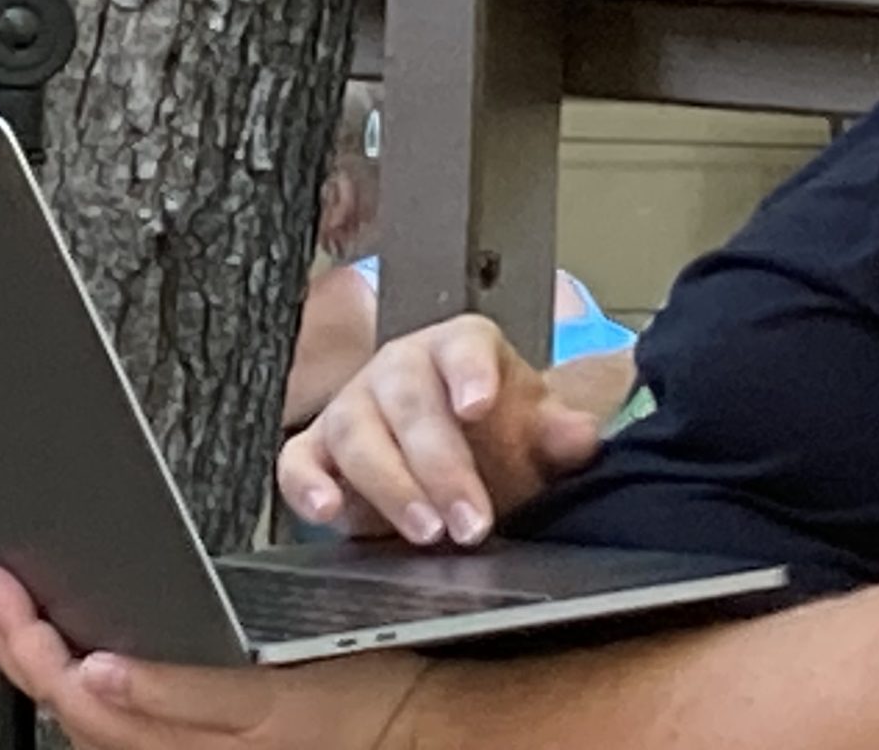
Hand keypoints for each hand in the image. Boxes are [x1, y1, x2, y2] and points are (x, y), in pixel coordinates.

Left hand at [0, 564, 422, 749]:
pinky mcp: (198, 736)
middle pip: (66, 704)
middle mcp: (170, 749)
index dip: (29, 642)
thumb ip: (184, 690)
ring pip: (83, 713)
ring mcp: (181, 746)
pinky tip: (73, 653)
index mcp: (180, 737)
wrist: (411, 724)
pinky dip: (78, 679)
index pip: (77, 691)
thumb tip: (101, 670)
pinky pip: (116, 716)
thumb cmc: (356, 698)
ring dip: (33, 662)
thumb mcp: (277, 691)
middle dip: (10, 647)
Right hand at [278, 316, 603, 545]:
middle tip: (471, 522)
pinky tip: (326, 511)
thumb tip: (581, 437)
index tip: (480, 405)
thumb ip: (559, 433)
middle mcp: (400, 368)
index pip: (463, 345)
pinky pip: (297, 461)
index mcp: (460, 348)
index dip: (470, 372)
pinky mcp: (315, 450)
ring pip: (356, 433)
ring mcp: (353, 406)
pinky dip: (305, 485)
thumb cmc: (498, 436)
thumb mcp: (536, 432)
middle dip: (441, 466)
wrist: (461, 456)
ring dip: (391, 486)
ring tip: (427, 531)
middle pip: (410, 402)